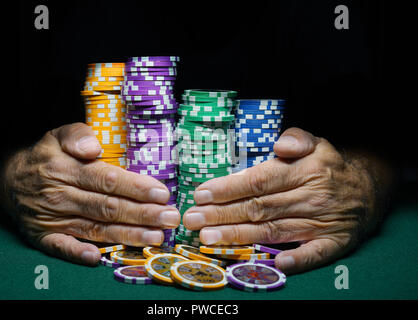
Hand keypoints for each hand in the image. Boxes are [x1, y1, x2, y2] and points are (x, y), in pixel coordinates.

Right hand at [1, 123, 179, 265]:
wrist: (9, 179)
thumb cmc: (45, 156)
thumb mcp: (58, 135)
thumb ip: (77, 136)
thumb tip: (94, 147)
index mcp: (67, 169)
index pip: (107, 180)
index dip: (136, 188)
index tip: (162, 193)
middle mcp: (62, 195)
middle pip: (108, 207)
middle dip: (143, 214)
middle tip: (171, 218)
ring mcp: (53, 218)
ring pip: (96, 228)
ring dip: (127, 235)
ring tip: (157, 237)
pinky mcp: (44, 235)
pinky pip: (61, 246)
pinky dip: (78, 253)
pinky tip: (98, 257)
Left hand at [182, 127, 379, 273]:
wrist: (367, 189)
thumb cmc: (329, 166)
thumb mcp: (316, 143)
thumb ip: (297, 139)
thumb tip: (280, 146)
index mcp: (304, 171)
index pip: (259, 180)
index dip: (229, 189)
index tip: (201, 194)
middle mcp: (311, 198)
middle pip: (259, 208)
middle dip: (222, 214)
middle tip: (193, 219)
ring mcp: (322, 223)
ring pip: (273, 231)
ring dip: (239, 236)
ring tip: (208, 239)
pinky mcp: (333, 242)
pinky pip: (314, 253)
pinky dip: (296, 259)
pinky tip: (275, 262)